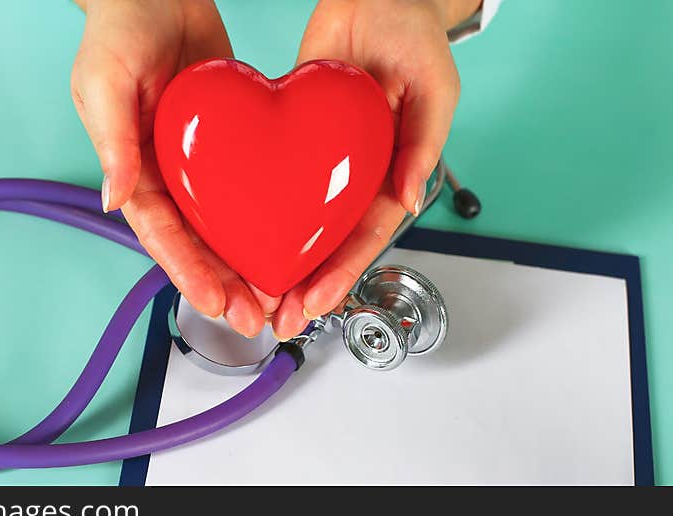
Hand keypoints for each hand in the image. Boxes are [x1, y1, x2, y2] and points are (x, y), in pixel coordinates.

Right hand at [71, 0, 277, 336]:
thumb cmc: (120, 30)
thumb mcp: (105, 81)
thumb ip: (111, 141)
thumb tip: (115, 198)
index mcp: (135, 170)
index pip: (162, 235)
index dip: (188, 272)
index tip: (216, 303)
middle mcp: (169, 176)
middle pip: (198, 244)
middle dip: (226, 284)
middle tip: (257, 318)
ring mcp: (202, 165)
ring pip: (228, 226)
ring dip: (250, 264)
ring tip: (278, 297)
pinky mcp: (232, 146)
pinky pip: (251, 188)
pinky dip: (267, 218)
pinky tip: (292, 239)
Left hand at [272, 0, 477, 338]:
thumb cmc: (415, 38)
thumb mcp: (435, 88)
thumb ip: (424, 144)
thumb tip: (409, 198)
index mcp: (391, 174)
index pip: (365, 236)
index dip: (341, 273)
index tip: (315, 303)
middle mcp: (354, 176)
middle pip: (328, 242)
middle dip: (304, 285)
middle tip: (277, 319)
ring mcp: (321, 161)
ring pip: (298, 221)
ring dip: (278, 261)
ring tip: (253, 296)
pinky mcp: (290, 137)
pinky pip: (272, 180)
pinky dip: (258, 213)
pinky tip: (237, 237)